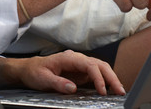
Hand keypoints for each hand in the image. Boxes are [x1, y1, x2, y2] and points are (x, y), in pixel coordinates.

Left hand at [0, 50, 125, 94]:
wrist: (30, 69)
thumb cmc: (35, 72)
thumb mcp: (42, 79)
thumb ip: (57, 83)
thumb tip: (73, 88)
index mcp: (69, 58)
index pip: (89, 65)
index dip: (98, 77)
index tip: (102, 90)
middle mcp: (77, 60)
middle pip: (99, 65)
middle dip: (111, 77)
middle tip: (120, 91)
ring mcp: (80, 66)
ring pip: (101, 69)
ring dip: (111, 79)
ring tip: (119, 91)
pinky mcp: (81, 73)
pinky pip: (96, 75)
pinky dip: (105, 81)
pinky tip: (110, 89)